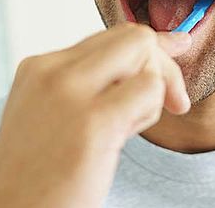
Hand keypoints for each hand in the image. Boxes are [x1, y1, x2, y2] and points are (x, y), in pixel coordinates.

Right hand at [0, 22, 191, 207]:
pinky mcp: (93, 121)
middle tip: (175, 102)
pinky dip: (151, 109)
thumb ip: (94, 82)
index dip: (149, 48)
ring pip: (144, 52)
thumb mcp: (54, 115)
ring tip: (127, 129)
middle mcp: (52, 70)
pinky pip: (150, 87)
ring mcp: (69, 91)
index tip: (176, 52)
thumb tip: (150, 55)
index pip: (111, 36)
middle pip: (133, 36)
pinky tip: (125, 136)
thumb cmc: (39, 177)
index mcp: (40, 67)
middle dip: (164, 63)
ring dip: (155, 93)